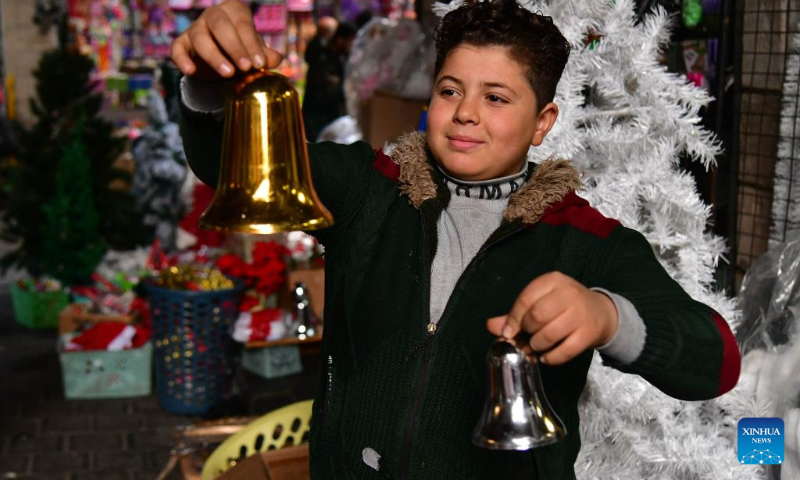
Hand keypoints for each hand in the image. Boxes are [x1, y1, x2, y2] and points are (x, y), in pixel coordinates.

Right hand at [171, 0, 282, 81]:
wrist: (221, 62)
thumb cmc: (242, 51)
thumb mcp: (255, 52)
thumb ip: (265, 55)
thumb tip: (276, 59)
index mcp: (234, 11)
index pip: (243, 24)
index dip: (251, 44)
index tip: (259, 64)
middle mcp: (213, 15)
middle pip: (220, 25)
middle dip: (234, 47)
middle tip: (246, 68)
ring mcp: (195, 28)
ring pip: (200, 37)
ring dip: (214, 56)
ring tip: (228, 74)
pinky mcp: (181, 43)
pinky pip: (177, 49)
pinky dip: (182, 59)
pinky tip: (190, 71)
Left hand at [486, 272, 618, 365]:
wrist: (600, 312)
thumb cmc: (563, 306)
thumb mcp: (540, 302)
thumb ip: (515, 314)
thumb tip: (491, 326)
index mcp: (552, 281)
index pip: (526, 299)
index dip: (514, 318)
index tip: (508, 333)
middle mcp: (568, 294)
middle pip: (537, 316)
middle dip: (527, 331)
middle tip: (527, 338)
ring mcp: (581, 313)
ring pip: (550, 334)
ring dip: (537, 345)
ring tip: (537, 346)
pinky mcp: (589, 333)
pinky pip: (566, 350)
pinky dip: (552, 358)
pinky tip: (547, 357)